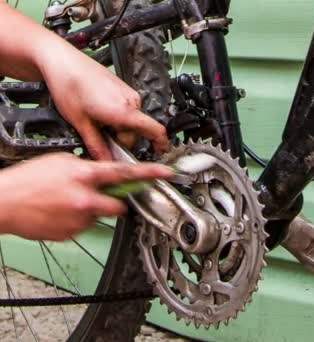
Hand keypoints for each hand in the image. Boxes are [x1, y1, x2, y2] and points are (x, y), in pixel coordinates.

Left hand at [0, 4, 167, 159]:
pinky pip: (127, 109)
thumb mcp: (80, 122)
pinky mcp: (123, 89)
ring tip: (96, 122)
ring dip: (118, 127)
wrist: (62, 61)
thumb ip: (96, 145)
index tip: (161, 152)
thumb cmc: (69, 84)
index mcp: (124, 111)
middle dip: (122, 140)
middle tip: (103, 141)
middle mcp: (131, 101)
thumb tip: (105, 158)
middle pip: (137, 131)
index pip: (155, 130)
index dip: (161, 144)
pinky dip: (117, 117)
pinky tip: (99, 113)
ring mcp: (128, 93)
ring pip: (131, 120)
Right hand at [0, 153, 171, 240]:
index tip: (166, 173)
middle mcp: (86, 198)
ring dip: (91, 210)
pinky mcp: (72, 233)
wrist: (3, 202)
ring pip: (99, 215)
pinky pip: (84, 226)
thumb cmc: (27, 181)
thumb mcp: (61, 161)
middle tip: (98, 196)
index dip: (150, 173)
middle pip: (118, 204)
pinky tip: (60, 213)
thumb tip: (101, 172)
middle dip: (114, 201)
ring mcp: (79, 218)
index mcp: (85, 175)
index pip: (125, 173)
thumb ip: (86, 166)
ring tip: (67, 203)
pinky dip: (77, 220)